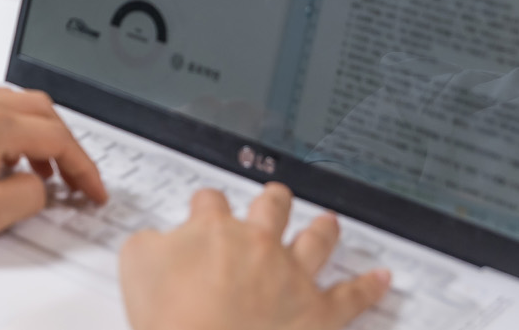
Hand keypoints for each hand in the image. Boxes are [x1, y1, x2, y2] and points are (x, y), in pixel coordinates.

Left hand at [0, 87, 106, 249]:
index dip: (83, 167)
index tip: (91, 190)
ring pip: (8, 104)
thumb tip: (41, 186)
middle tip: (71, 178)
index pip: (55, 137)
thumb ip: (30, 196)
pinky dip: (0, 131)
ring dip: (30, 135)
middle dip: (62, 144)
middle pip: (38, 109)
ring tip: (33, 174)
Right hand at [120, 184, 389, 329]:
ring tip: (328, 223)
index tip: (204, 211)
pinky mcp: (319, 315)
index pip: (210, 202)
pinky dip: (370, 287)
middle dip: (272, 201)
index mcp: (213, 229)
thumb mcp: (135, 268)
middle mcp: (259, 244)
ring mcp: (293, 277)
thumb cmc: (169, 320)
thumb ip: (149, 243)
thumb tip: (160, 240)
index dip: (205, 206)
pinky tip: (383, 279)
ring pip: (316, 241)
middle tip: (273, 200)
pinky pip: (353, 297)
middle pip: (271, 208)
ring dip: (323, 230)